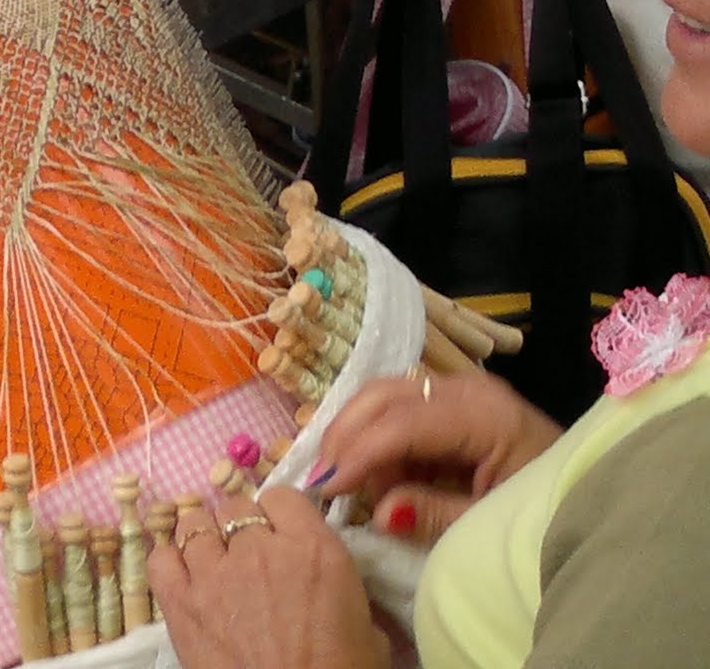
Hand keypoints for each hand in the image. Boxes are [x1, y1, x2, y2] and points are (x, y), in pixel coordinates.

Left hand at [148, 488, 389, 668]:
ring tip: (212, 562)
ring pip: (194, 522)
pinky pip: (161, 558)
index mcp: (313, 549)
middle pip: (235, 507)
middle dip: (241, 527)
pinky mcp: (180, 602)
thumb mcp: (366, 628)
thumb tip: (327, 587)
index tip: (281, 533)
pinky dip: (169, 561)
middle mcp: (259, 548)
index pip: (282, 496)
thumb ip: (341, 589)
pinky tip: (182, 575)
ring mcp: (214, 572)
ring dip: (204, 538)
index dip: (279, 514)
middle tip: (248, 557)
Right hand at [314, 371, 561, 544]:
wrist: (590, 497)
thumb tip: (377, 512)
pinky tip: (372, 473)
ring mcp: (459, 389)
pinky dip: (376, 436)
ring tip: (347, 482)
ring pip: (384, 394)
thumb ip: (434, 515)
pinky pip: (398, 407)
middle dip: (345, 435)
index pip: (403, 421)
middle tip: (322, 481)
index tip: (325, 488)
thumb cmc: (545, 513)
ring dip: (356, 433)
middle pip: (384, 394)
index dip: (359, 453)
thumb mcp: (493, 524)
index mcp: (484, 415)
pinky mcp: (453, 401)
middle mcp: (467, 388)